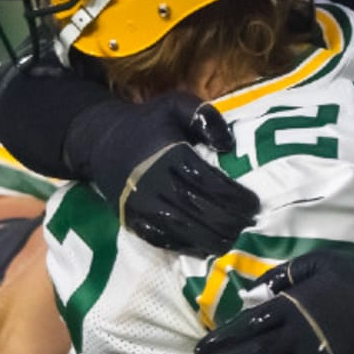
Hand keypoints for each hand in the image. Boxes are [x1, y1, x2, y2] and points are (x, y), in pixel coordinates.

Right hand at [67, 92, 258, 256]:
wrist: (99, 141)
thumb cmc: (147, 122)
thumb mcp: (175, 105)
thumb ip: (204, 116)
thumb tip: (228, 144)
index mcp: (167, 155)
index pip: (208, 182)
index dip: (234, 197)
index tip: (254, 203)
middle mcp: (153, 183)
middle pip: (199, 210)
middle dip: (230, 221)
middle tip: (250, 223)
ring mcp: (140, 205)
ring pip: (183, 230)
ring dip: (213, 238)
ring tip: (234, 238)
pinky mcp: (131, 220)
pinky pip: (163, 240)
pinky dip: (188, 247)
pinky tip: (207, 247)